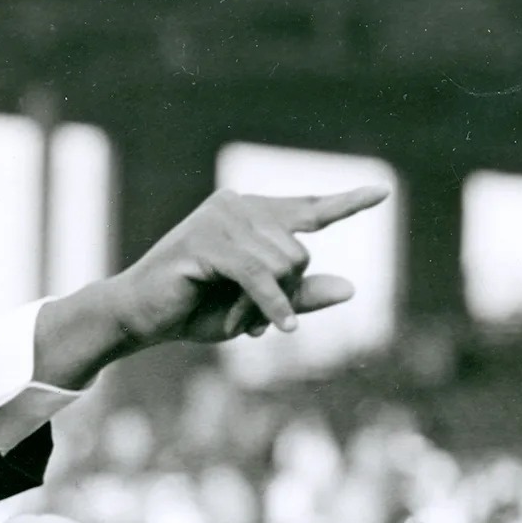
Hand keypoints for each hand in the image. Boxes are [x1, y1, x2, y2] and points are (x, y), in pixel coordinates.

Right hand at [113, 185, 387, 341]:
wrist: (139, 317)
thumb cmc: (195, 310)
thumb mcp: (258, 308)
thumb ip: (301, 297)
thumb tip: (353, 288)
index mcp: (251, 214)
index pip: (308, 209)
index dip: (346, 203)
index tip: (382, 192)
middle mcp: (238, 206)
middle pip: (300, 252)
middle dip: (285, 295)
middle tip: (254, 324)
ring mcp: (221, 218)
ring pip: (284, 264)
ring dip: (267, 306)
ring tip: (240, 325)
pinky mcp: (206, 240)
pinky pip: (259, 274)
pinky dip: (268, 305)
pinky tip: (267, 330)